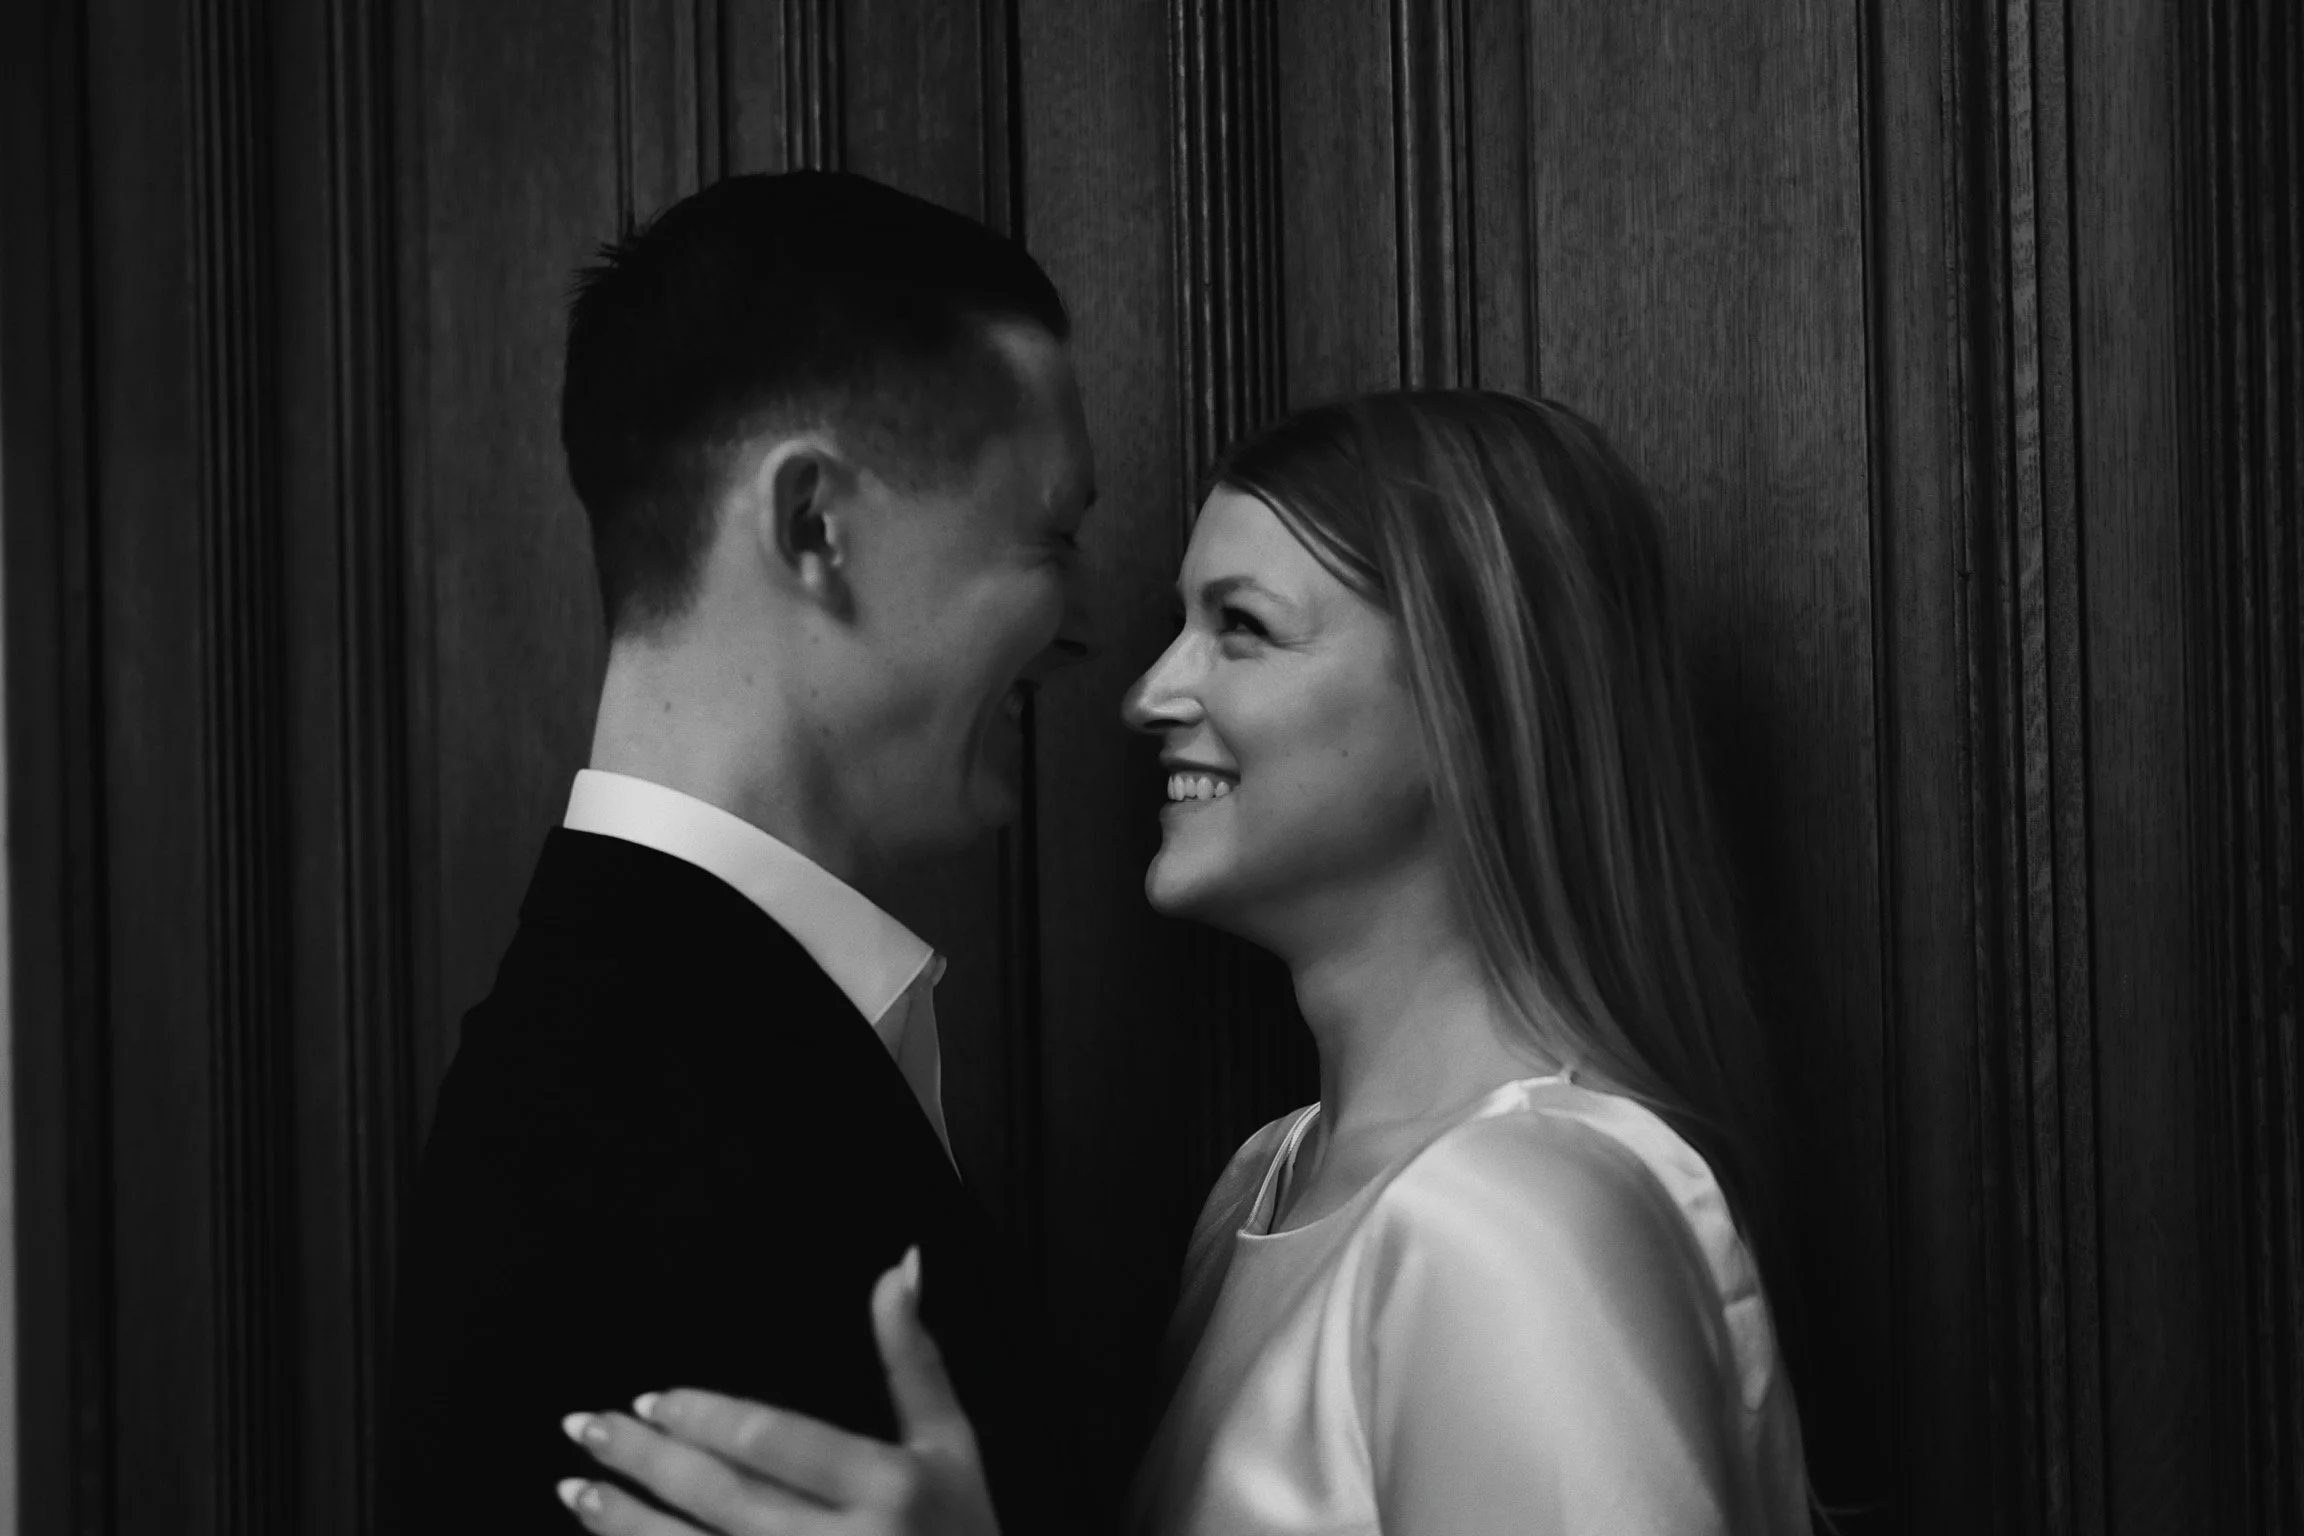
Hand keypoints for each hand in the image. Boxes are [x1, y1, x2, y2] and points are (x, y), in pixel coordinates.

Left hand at [556, 1247, 1000, 1535]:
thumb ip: (914, 1359)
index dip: (703, 1419)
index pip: (772, 1442)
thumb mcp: (951, 1443)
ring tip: (576, 1491)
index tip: (652, 1399)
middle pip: (721, 1498)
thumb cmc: (962, 1530)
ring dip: (627, 1526)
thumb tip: (897, 1267)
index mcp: (888, 1486)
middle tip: (589, 1427)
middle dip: (645, 1462)